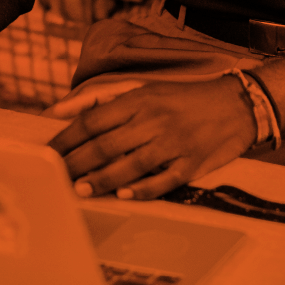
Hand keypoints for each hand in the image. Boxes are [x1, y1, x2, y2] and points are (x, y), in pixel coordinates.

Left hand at [48, 77, 255, 200]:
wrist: (236, 104)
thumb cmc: (183, 99)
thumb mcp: (144, 89)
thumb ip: (102, 101)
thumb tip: (57, 110)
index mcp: (139, 100)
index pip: (93, 120)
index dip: (67, 139)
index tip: (48, 153)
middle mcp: (153, 121)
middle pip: (106, 145)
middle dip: (76, 163)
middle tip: (55, 177)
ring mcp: (173, 143)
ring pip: (130, 165)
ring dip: (102, 179)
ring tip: (80, 189)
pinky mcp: (191, 164)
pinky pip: (164, 181)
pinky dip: (143, 189)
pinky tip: (124, 195)